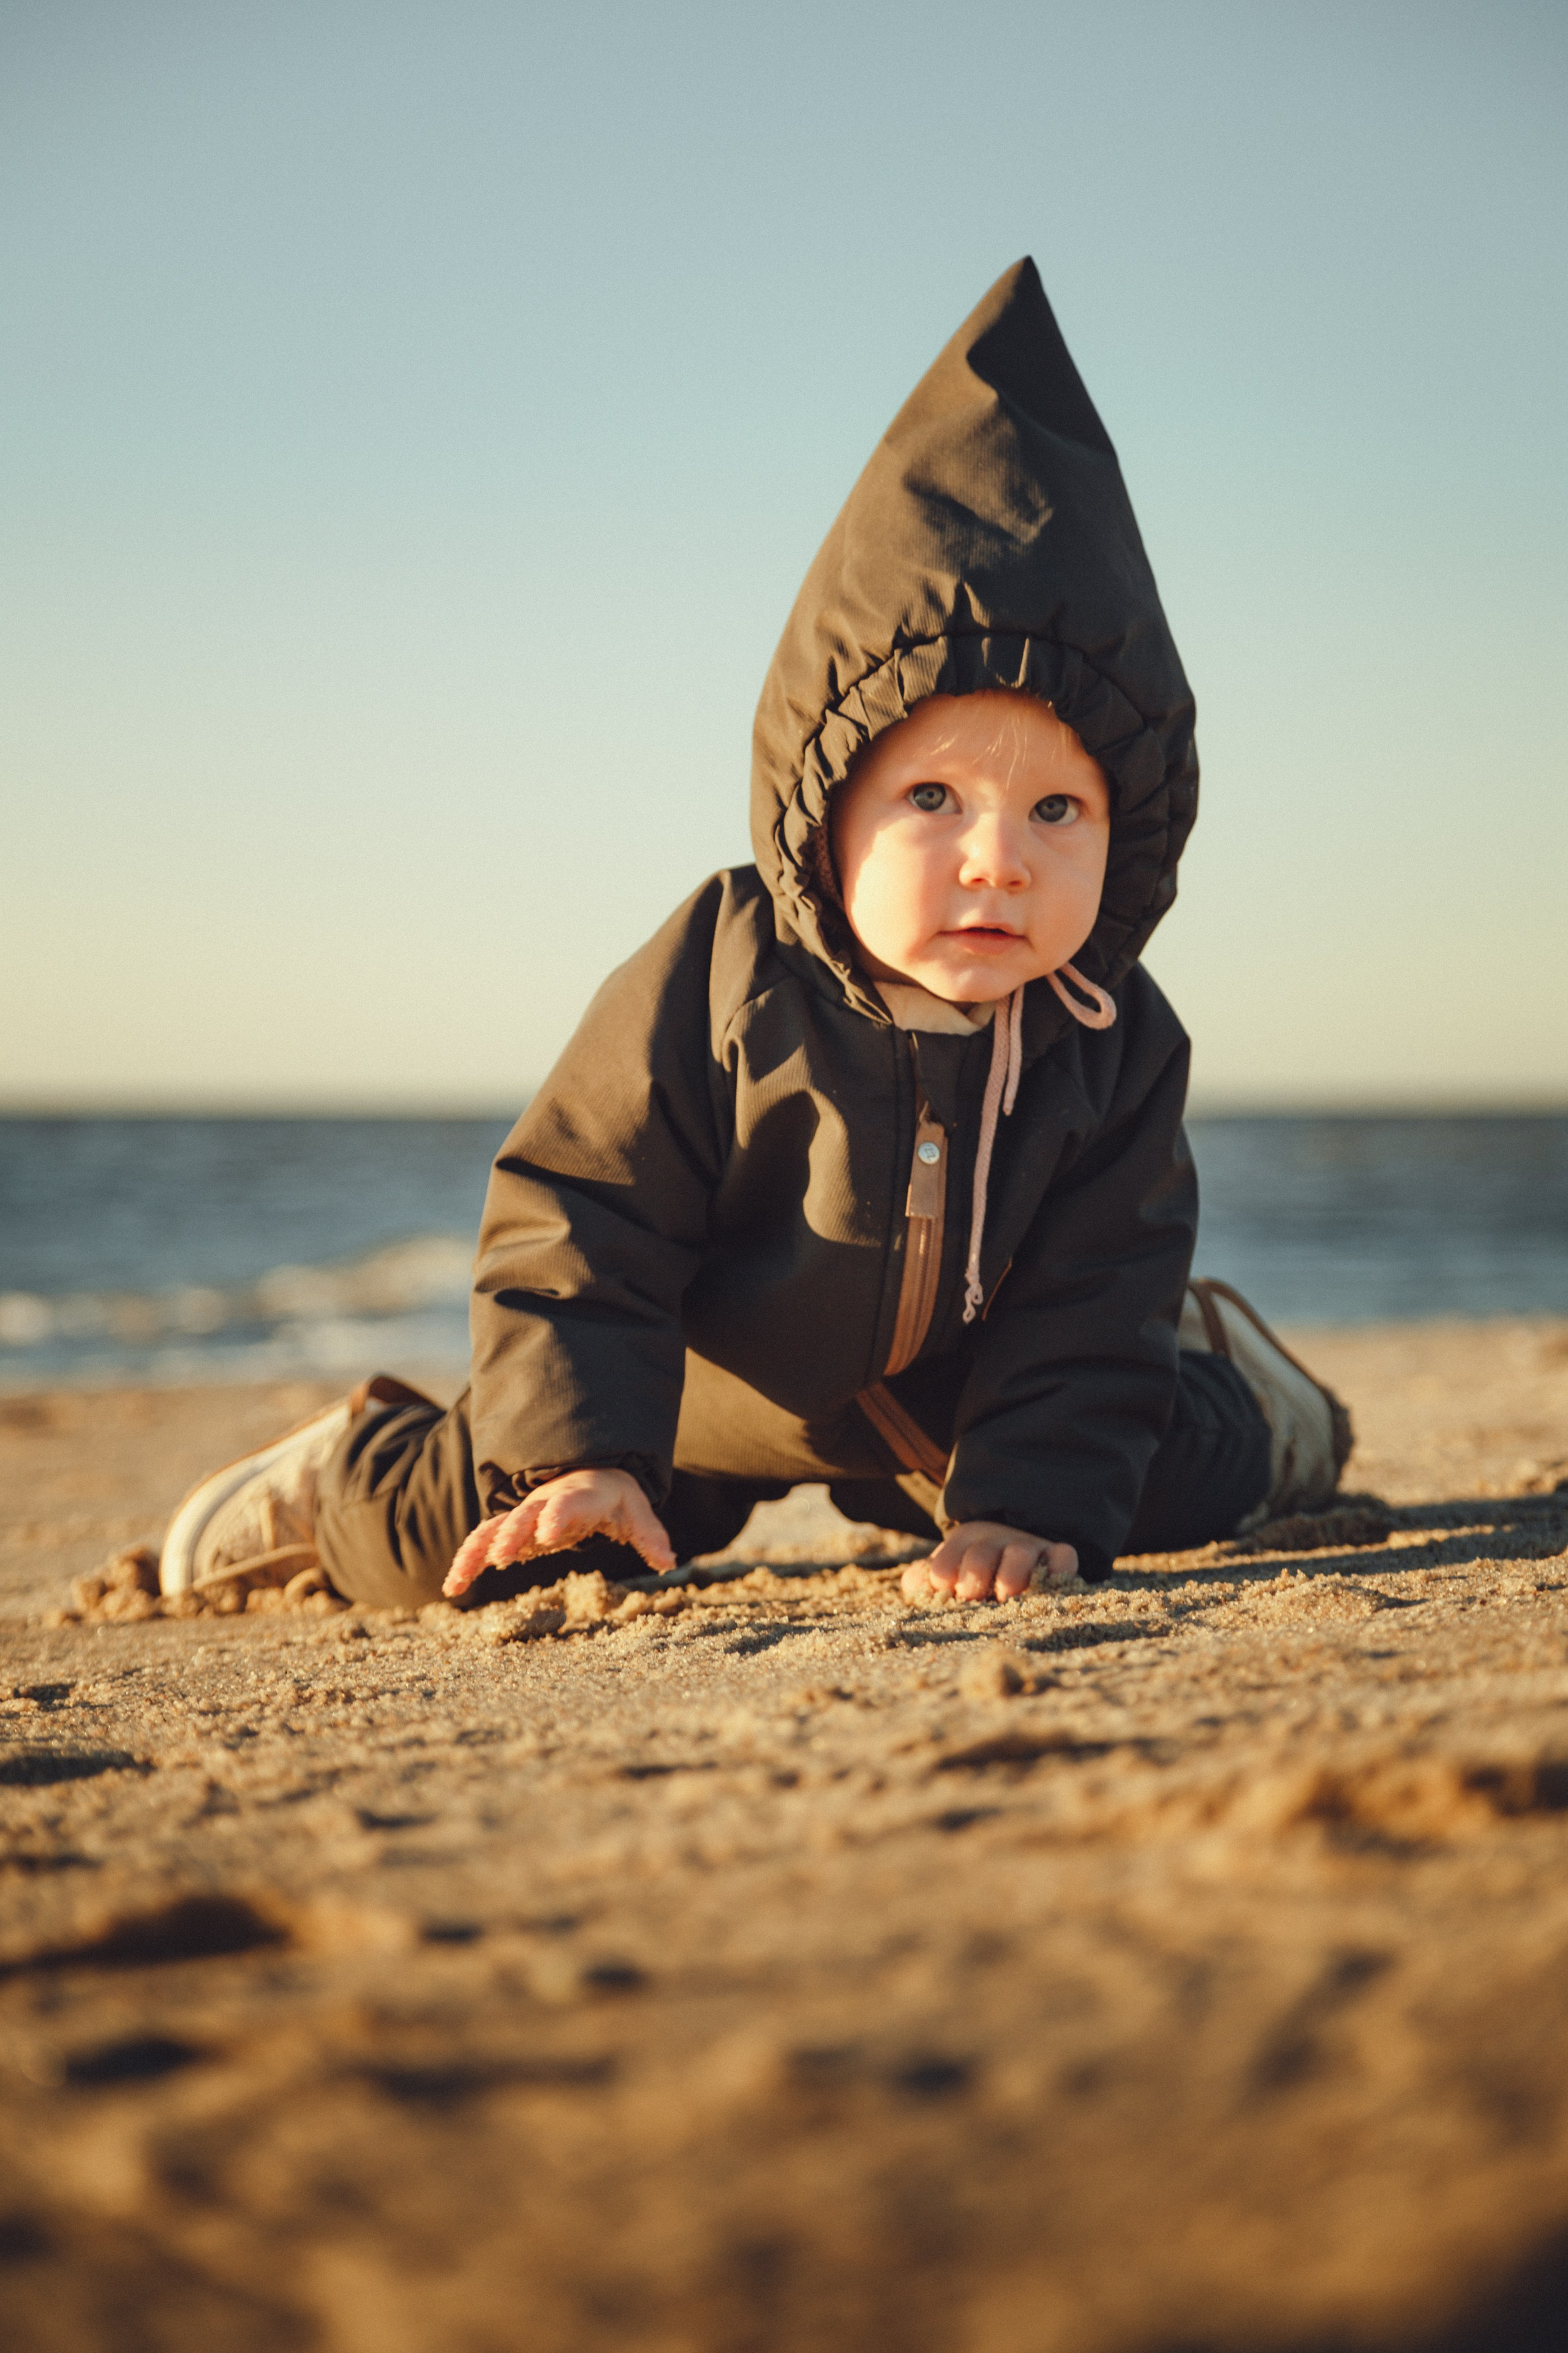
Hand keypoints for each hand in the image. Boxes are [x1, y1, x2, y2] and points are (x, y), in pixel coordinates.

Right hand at [443, 1467, 675, 1598]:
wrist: (586, 1474)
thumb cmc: (611, 1496)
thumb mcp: (634, 1511)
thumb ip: (649, 1536)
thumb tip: (670, 1562)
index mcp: (576, 1498)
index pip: (566, 1505)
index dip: (556, 1517)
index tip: (547, 1535)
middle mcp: (543, 1505)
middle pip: (522, 1518)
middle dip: (511, 1536)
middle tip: (501, 1558)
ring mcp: (522, 1517)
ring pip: (492, 1531)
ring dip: (475, 1553)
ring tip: (456, 1582)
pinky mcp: (509, 1532)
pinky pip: (482, 1544)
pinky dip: (466, 1562)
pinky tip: (452, 1586)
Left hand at [900, 1519, 1077, 1603]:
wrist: (1018, 1560)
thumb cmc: (975, 1576)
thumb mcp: (947, 1574)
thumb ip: (923, 1581)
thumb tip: (917, 1584)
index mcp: (964, 1543)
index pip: (945, 1564)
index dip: (943, 1577)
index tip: (947, 1591)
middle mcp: (996, 1540)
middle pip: (980, 1556)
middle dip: (973, 1580)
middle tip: (972, 1599)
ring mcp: (1029, 1547)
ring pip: (1019, 1554)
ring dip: (1009, 1578)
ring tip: (1005, 1597)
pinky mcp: (1058, 1556)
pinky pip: (1063, 1558)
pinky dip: (1057, 1570)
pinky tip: (1047, 1587)